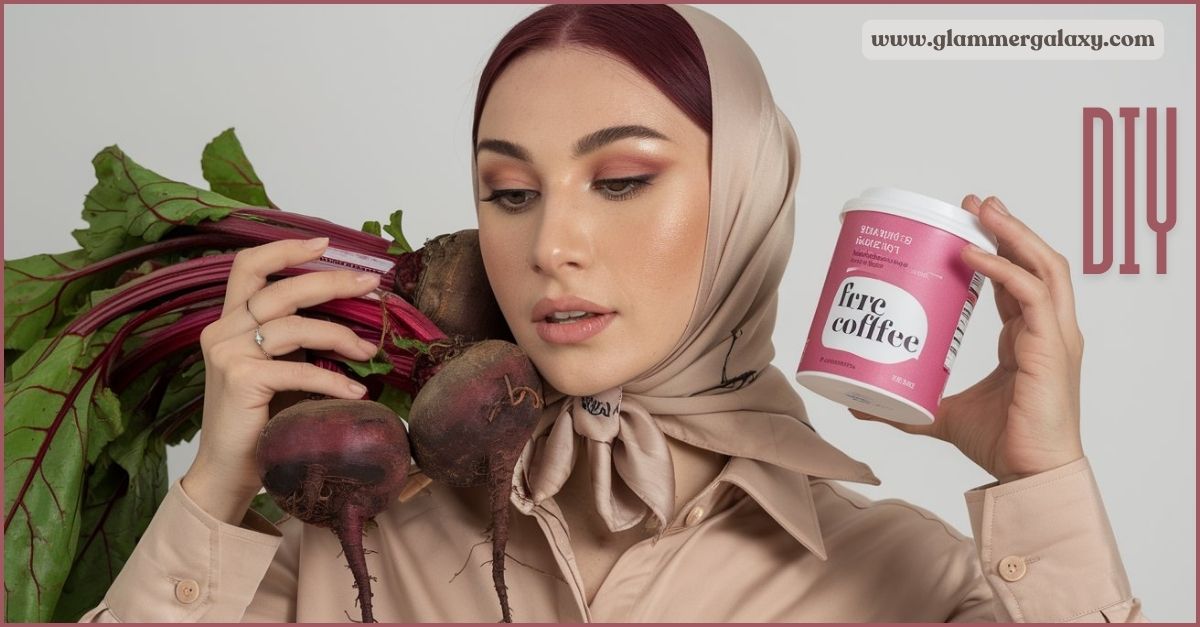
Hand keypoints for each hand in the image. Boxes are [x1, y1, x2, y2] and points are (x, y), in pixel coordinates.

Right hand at [182, 237, 381, 523]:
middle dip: (331, 283)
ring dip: (340, 336)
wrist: (229, 470)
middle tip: (371, 285)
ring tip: (371, 350)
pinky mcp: (240, 381)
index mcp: (228, 321)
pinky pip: (297, 370)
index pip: (248, 266)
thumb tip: (354, 309)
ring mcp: (226, 355)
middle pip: (281, 291)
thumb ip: (296, 336)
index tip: (326, 244)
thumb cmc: (261, 418)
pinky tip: (356, 391)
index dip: (285, 249)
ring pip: (293, 327)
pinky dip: (332, 379)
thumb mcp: (279, 365)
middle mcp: (221, 331)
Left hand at [849, 195, 1085, 483]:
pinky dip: (1002, 269)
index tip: (964, 227)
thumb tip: (856, 406)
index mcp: (1029, 339)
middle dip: (1007, 227)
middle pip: (1036, 262)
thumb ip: (904, 407)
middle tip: (974, 203)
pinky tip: (972, 255)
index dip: (996, 251)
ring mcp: (1055, 336)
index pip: (1016, 281)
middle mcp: (1047, 331)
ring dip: (1013, 233)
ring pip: (1043, 267)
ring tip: (983, 210)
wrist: (1026, 475)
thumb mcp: (940, 414)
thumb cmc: (1000, 443)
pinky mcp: (1052, 348)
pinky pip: (1030, 294)